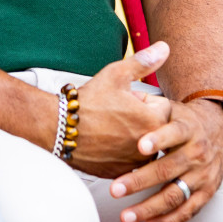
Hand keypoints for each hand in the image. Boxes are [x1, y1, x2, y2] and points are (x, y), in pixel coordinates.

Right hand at [65, 43, 173, 178]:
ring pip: (142, 145)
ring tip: (109, 128)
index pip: (162, 107)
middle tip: (116, 114)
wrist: (59, 127)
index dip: (142, 101)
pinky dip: (120, 153)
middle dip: (140, 120)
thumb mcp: (116, 74)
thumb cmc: (87, 102)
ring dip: (132, 137)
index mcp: (153, 121)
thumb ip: (144, 62)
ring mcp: (133, 163)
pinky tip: (105, 143)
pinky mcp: (120, 173)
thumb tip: (164, 48)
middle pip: (154, 128)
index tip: (125, 101)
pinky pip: (128, 161)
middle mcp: (147, 146)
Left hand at [108, 97, 222, 221]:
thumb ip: (149, 103)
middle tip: (114, 190)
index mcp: (188, 128)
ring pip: (175, 195)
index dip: (158, 139)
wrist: (219, 129)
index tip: (139, 146)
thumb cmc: (183, 118)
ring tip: (125, 215)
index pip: (174, 133)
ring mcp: (203, 175)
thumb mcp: (171, 106)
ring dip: (149, 208)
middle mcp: (197, 152)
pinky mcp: (207, 192)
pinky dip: (168, 220)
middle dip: (140, 181)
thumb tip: (125, 95)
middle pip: (168, 170)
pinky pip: (188, 211)